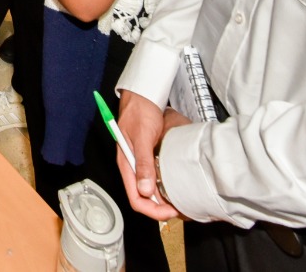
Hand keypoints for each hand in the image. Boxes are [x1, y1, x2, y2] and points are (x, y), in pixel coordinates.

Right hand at [116, 91, 183, 220]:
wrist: (143, 93)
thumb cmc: (140, 111)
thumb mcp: (143, 137)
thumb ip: (143, 163)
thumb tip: (146, 190)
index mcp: (126, 164)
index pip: (135, 198)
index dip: (152, 210)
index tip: (169, 212)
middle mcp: (132, 166)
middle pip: (142, 197)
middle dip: (159, 208)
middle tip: (179, 209)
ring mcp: (140, 161)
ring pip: (149, 189)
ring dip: (162, 198)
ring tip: (179, 201)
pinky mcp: (148, 156)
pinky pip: (154, 177)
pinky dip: (164, 185)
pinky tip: (175, 185)